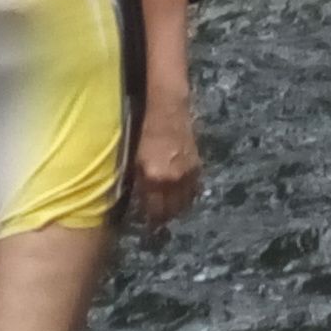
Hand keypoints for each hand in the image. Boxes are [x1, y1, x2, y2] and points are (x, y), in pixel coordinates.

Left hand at [133, 100, 201, 226]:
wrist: (167, 106)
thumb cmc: (143, 128)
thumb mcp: (133, 157)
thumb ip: (137, 181)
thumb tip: (138, 200)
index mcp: (155, 177)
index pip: (155, 210)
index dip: (151, 219)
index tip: (146, 223)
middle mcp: (174, 178)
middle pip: (172, 209)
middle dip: (164, 216)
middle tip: (157, 219)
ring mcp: (188, 171)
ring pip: (186, 200)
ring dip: (178, 207)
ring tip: (169, 209)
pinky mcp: (197, 163)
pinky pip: (194, 187)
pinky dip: (187, 194)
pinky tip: (180, 194)